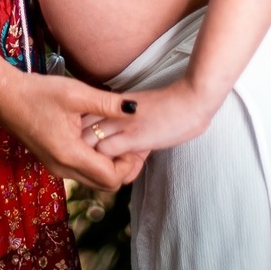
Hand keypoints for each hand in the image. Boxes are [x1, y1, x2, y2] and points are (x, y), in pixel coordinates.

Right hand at [0, 72, 149, 189]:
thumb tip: (135, 109)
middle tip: (132, 143)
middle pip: (105, 185)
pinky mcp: (53, 162)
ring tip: (118, 139)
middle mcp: (63, 169)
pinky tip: (100, 139)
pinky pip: (82, 172)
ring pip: (93, 180)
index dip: (129, 165)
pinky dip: (96, 162)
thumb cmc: (38, 93)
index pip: (111, 178)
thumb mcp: (75, 93)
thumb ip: (107, 103)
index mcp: (70, 155)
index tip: (136, 144)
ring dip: (109, 166)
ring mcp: (56, 168)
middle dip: (123, 168)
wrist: (4, 97)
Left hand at [82, 78, 214, 157]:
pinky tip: (117, 170)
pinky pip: (104, 154)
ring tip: (102, 169)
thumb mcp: (144, 108)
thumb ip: (130, 119)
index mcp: (113, 103)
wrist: (192, 99)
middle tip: (90, 163)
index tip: (87, 148)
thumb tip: (125, 138)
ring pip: (86, 141)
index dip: (81, 133)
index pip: (82, 116)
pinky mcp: (131, 137)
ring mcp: (119, 123)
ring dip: (91, 157)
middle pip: (78, 127)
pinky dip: (106, 165)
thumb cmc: (174, 104)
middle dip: (80, 146)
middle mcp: (111, 110)